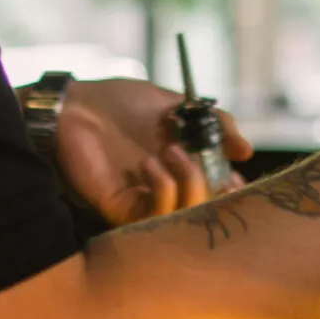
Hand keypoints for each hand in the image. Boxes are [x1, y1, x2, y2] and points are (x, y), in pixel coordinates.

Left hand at [50, 77, 252, 226]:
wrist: (74, 103)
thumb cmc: (119, 101)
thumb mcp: (177, 105)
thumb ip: (214, 123)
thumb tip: (245, 151)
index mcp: (179, 167)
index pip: (215, 193)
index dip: (231, 190)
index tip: (235, 175)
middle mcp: (164, 188)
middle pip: (205, 212)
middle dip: (217, 193)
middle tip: (218, 174)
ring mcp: (143, 200)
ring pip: (183, 218)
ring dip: (190, 184)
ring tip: (173, 150)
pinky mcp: (120, 207)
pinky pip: (153, 216)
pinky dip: (162, 191)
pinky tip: (151, 164)